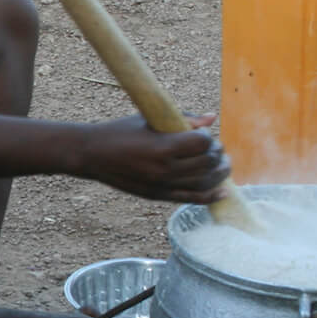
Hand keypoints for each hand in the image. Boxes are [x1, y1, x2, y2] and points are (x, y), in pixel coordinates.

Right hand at [83, 114, 230, 201]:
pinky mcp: (157, 195)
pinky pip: (190, 199)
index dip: (209, 138)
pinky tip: (223, 192)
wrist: (92, 154)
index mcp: (163, 146)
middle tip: (218, 149)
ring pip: (203, 183)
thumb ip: (183, 118)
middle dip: (217, 155)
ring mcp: (161, 185)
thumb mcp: (150, 120)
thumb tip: (212, 119)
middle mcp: (164, 169)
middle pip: (206, 163)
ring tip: (224, 166)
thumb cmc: (120, 131)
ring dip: (219, 174)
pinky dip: (210, 197)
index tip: (207, 135)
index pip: (202, 143)